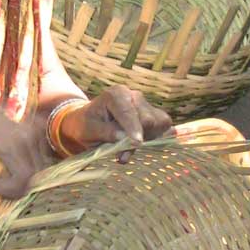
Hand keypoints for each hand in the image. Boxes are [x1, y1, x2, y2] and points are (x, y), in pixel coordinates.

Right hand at [0, 88, 45, 198]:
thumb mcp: (3, 133)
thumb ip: (17, 150)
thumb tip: (24, 178)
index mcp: (35, 130)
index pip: (45, 166)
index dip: (30, 183)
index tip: (10, 186)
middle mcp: (34, 134)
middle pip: (40, 174)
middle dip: (21, 189)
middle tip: (1, 190)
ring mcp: (23, 139)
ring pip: (32, 179)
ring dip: (14, 191)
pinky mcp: (8, 146)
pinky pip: (21, 177)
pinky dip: (8, 188)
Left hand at [58, 86, 172, 152]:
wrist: (88, 123)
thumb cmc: (85, 125)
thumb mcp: (88, 130)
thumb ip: (106, 132)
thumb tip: (124, 137)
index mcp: (116, 94)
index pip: (129, 112)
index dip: (134, 128)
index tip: (137, 143)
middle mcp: (134, 96)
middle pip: (148, 118)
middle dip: (139, 138)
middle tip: (122, 155)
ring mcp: (145, 105)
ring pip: (160, 122)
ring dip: (149, 138)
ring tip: (129, 148)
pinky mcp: (152, 114)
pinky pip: (164, 126)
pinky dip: (156, 137)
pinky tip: (142, 143)